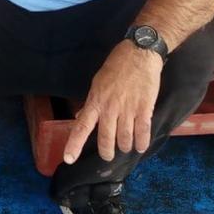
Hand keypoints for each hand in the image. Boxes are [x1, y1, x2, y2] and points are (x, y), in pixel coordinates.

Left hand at [63, 41, 162, 163]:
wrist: (139, 53)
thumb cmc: (117, 66)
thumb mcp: (98, 82)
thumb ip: (91, 102)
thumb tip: (81, 116)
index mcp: (95, 101)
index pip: (81, 127)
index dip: (74, 144)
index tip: (69, 159)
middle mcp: (109, 109)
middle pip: (105, 139)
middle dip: (106, 152)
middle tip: (108, 156)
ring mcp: (127, 110)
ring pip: (124, 139)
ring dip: (125, 147)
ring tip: (126, 147)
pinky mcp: (144, 109)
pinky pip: (142, 133)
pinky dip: (141, 143)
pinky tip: (140, 146)